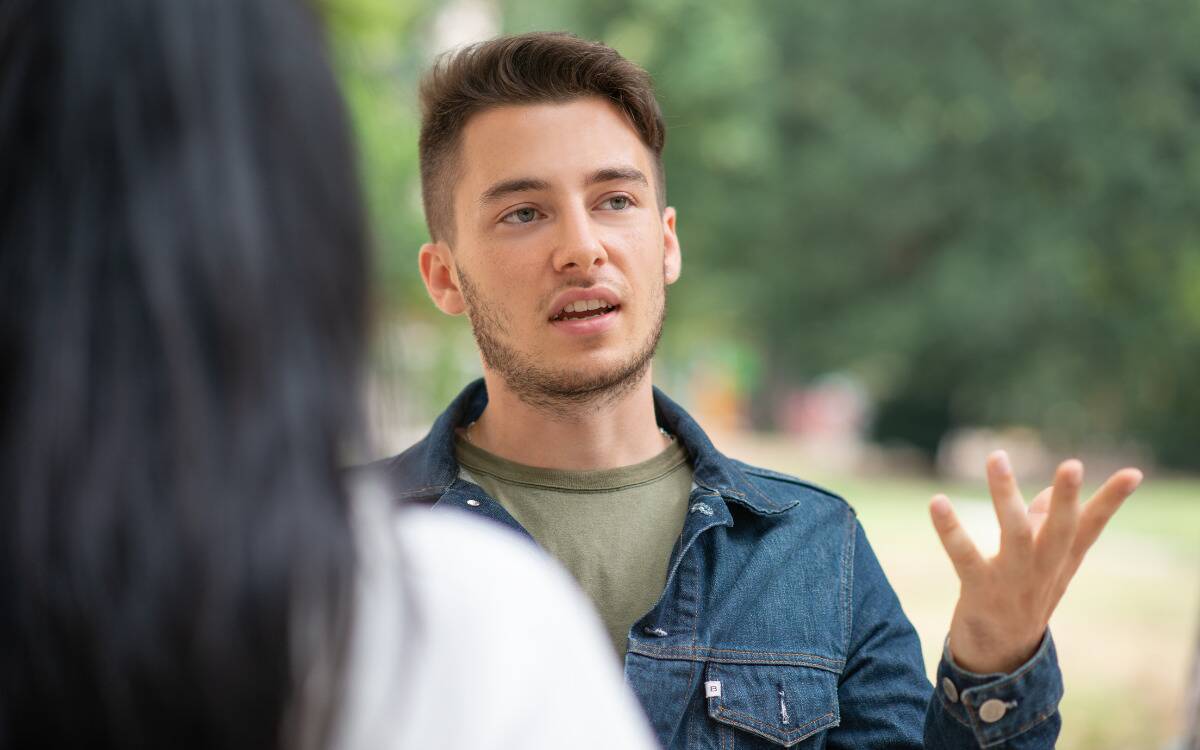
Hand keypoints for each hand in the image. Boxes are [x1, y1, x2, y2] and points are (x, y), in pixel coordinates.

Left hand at [929, 450, 1142, 673]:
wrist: (999, 659)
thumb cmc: (1022, 599)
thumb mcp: (1042, 566)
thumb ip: (1046, 528)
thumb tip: (1048, 494)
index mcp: (1061, 560)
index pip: (1091, 526)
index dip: (1112, 500)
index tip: (1134, 473)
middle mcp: (1043, 569)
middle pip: (1061, 530)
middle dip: (1068, 498)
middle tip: (1073, 465)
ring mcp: (1013, 580)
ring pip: (1015, 533)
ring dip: (1006, 495)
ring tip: (998, 457)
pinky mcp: (979, 589)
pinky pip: (964, 556)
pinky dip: (950, 529)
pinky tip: (937, 502)